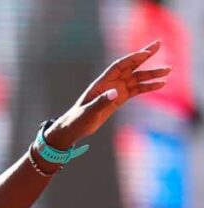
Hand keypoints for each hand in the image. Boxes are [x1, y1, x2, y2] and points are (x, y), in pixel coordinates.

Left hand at [46, 40, 169, 147]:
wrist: (74, 128)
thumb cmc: (77, 119)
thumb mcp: (89, 112)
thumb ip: (101, 102)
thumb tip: (116, 93)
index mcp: (101, 83)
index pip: (119, 66)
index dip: (132, 58)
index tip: (146, 53)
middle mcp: (110, 83)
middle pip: (130, 66)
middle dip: (144, 55)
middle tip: (159, 44)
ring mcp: (116, 91)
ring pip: (137, 79)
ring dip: (152, 74)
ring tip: (168, 70)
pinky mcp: (119, 99)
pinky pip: (136, 90)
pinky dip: (148, 87)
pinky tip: (161, 84)